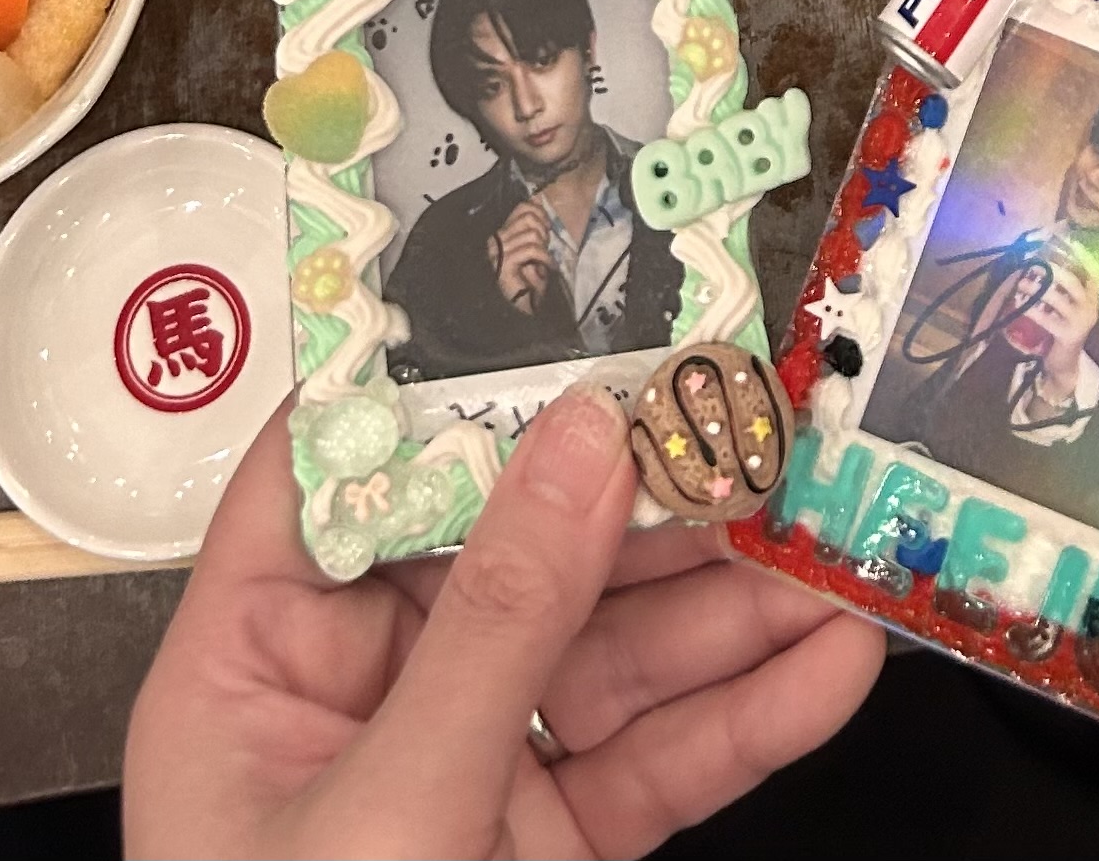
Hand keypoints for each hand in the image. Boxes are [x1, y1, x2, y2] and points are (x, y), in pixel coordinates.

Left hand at [123, 387, 882, 858]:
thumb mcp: (390, 811)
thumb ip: (497, 624)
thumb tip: (579, 436)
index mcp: (255, 665)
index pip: (344, 467)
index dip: (448, 373)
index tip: (570, 293)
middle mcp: (362, 698)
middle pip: (517, 543)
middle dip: (653, 492)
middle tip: (769, 420)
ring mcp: (467, 772)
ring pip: (615, 647)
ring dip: (734, 598)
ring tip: (843, 540)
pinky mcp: (552, 846)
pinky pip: (659, 759)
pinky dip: (750, 715)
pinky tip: (833, 664)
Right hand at [493, 198, 562, 318]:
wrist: (515, 310)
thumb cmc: (525, 280)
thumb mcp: (531, 249)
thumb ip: (531, 227)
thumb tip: (536, 200)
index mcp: (501, 234)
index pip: (521, 208)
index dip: (539, 212)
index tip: (547, 226)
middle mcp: (495, 241)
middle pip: (528, 217)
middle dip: (543, 230)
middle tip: (546, 246)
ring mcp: (498, 253)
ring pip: (531, 234)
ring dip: (544, 247)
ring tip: (545, 260)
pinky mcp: (505, 265)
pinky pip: (531, 250)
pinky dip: (545, 258)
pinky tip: (548, 267)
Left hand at [1025, 247, 1098, 390]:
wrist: (1065, 363)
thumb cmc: (1062, 328)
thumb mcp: (1067, 307)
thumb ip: (1062, 289)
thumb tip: (1042, 263)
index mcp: (1093, 298)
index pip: (1094, 273)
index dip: (1084, 256)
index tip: (1069, 241)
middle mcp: (1091, 308)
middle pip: (1073, 283)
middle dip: (1053, 271)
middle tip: (1034, 264)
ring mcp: (1081, 323)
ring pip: (1058, 299)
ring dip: (1037, 289)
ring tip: (1021, 283)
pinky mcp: (1068, 336)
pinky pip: (1047, 319)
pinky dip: (1032, 310)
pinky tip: (1021, 303)